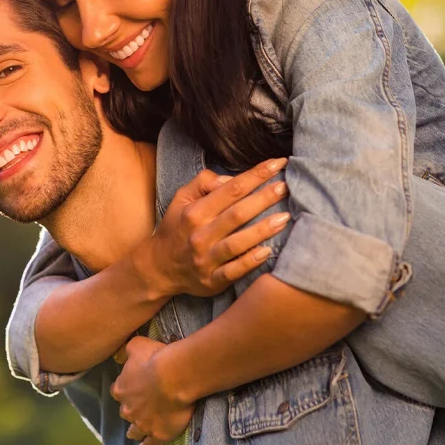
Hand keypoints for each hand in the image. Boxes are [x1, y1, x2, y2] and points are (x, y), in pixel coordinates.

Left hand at [111, 336, 194, 444]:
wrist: (174, 377)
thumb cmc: (155, 358)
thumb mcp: (136, 345)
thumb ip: (125, 351)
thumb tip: (117, 356)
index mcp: (122, 388)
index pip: (118, 391)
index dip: (125, 390)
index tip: (130, 389)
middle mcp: (129, 409)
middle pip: (126, 412)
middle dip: (130, 410)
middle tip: (138, 408)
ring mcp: (143, 423)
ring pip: (134, 431)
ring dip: (133, 431)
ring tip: (133, 434)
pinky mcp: (158, 434)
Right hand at [133, 158, 290, 298]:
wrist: (158, 268)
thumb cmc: (176, 229)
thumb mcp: (181, 199)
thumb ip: (202, 183)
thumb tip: (229, 179)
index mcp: (195, 212)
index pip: (230, 189)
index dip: (256, 175)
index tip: (277, 163)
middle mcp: (200, 235)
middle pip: (237, 214)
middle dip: (264, 199)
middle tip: (287, 187)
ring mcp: (206, 259)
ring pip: (238, 243)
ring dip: (263, 230)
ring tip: (285, 218)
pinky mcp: (212, 281)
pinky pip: (233, 271)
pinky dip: (250, 261)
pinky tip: (268, 252)